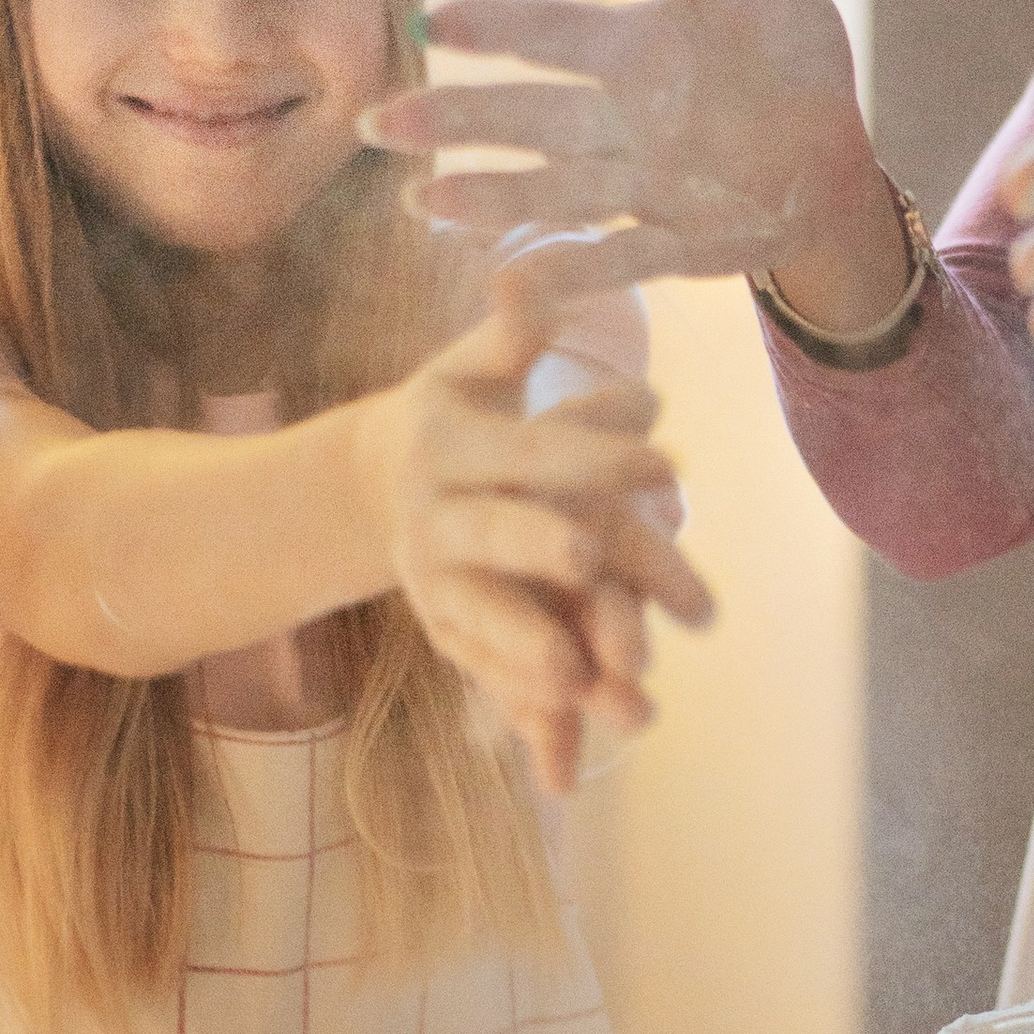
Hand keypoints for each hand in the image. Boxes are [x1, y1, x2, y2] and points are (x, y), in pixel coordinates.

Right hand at [357, 243, 713, 792]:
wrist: (367, 488)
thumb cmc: (448, 413)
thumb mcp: (469, 370)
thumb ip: (509, 333)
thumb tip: (530, 267)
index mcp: (451, 446)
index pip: (532, 447)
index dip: (594, 448)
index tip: (666, 457)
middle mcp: (436, 519)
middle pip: (496, 535)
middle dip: (545, 547)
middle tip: (597, 558)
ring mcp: (434, 584)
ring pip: (483, 622)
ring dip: (529, 657)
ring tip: (588, 691)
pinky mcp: (444, 634)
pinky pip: (483, 682)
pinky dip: (522, 723)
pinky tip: (566, 767)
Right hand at [362, 0, 905, 316]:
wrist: (835, 155)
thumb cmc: (785, 53)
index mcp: (628, 50)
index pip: (546, 34)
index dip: (491, 27)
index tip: (429, 24)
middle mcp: (619, 122)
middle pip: (527, 119)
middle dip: (454, 123)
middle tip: (377, 122)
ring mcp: (642, 186)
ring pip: (554, 191)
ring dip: (491, 196)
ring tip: (422, 203)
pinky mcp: (678, 243)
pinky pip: (620, 257)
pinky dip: (573, 268)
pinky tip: (516, 277)